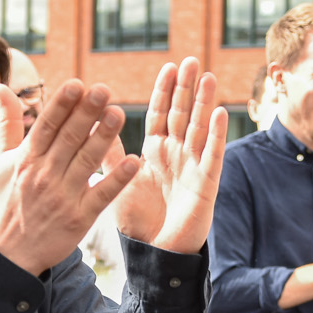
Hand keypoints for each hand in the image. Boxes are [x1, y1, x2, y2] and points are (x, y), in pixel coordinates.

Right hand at [0, 79, 139, 273]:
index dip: (61, 105)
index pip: (46, 126)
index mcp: (25, 159)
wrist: (7, 254)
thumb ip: (7, 123)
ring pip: (86, 162)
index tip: (77, 84)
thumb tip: (0, 87)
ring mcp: (62, 198)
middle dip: (86, 113)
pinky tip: (132, 162)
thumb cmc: (4, 201)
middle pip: (68, 139)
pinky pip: (101, 196)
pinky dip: (116, 179)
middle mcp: (43, 175)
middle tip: (104, 90)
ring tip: (119, 114)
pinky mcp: (79, 219)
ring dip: (103, 137)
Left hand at [112, 58, 226, 253]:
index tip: (168, 66)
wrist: (154, 253)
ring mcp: (193, 167)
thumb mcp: (118, 181)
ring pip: (200, 129)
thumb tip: (94, 124)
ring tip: (208, 77)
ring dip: (204, 103)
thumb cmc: (138, 220)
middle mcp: (177, 154)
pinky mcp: (205, 184)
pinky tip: (219, 114)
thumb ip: (109, 154)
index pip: (161, 114)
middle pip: (183, 114)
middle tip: (192, 60)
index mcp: (156, 151)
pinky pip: (212, 156)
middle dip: (187, 88)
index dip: (165, 91)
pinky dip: (216, 136)